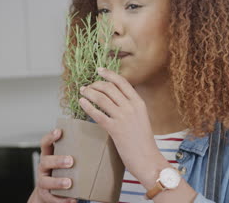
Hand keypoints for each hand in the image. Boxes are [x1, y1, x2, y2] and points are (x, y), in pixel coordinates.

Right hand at [28, 129, 77, 202]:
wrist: (49, 191)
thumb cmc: (62, 170)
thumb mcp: (64, 157)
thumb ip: (74, 150)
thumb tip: (100, 142)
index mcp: (48, 155)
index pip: (45, 143)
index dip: (50, 137)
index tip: (59, 131)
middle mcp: (44, 167)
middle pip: (46, 161)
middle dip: (57, 160)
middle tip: (71, 161)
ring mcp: (43, 181)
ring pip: (46, 181)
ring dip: (58, 182)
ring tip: (69, 183)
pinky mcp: (46, 195)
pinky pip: (52, 198)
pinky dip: (62, 199)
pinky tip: (72, 199)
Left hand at [78, 67, 166, 184]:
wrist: (147, 158)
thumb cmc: (143, 141)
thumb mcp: (141, 118)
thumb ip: (131, 107)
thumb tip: (116, 99)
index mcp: (139, 103)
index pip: (122, 82)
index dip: (109, 74)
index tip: (99, 70)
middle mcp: (131, 107)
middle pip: (109, 88)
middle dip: (96, 84)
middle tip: (88, 86)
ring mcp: (123, 117)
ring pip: (102, 98)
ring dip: (89, 92)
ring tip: (82, 91)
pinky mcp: (114, 129)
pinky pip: (97, 114)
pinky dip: (87, 106)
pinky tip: (81, 102)